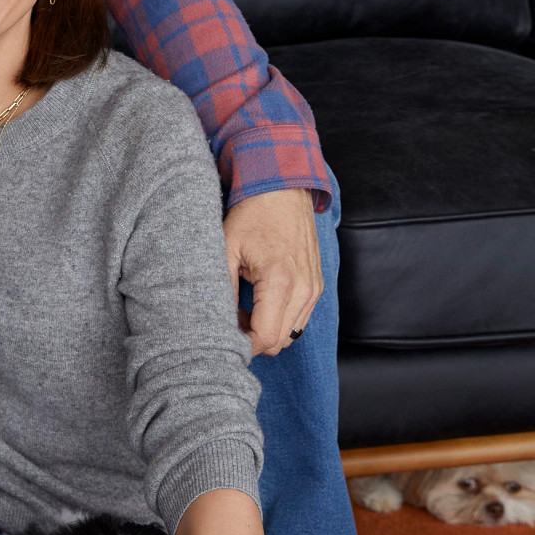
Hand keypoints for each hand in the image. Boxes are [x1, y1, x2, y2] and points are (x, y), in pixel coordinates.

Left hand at [223, 188, 321, 357]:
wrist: (283, 189)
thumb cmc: (253, 214)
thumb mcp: (226, 248)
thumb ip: (221, 288)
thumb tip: (216, 322)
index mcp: (280, 282)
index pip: (266, 338)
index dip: (243, 345)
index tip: (225, 334)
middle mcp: (304, 289)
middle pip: (279, 342)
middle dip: (253, 339)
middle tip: (231, 319)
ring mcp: (314, 288)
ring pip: (291, 334)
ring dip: (267, 330)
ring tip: (245, 309)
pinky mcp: (317, 285)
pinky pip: (300, 319)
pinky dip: (280, 320)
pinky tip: (261, 302)